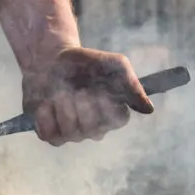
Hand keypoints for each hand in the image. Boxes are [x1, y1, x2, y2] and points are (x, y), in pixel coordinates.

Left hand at [21, 46, 154, 145]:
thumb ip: (131, 85)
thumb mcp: (115, 65)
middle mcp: (94, 128)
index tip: (99, 89)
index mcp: (112, 113)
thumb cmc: (88, 63)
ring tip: (60, 91)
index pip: (118, 120)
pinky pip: (49, 135)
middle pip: (94, 129)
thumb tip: (148, 109)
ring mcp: (72, 133)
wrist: (53, 59)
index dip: (107, 105)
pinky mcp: (50, 133)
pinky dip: (46, 116)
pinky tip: (47, 101)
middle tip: (79, 88)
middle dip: (83, 104)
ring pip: (71, 133)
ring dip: (63, 107)